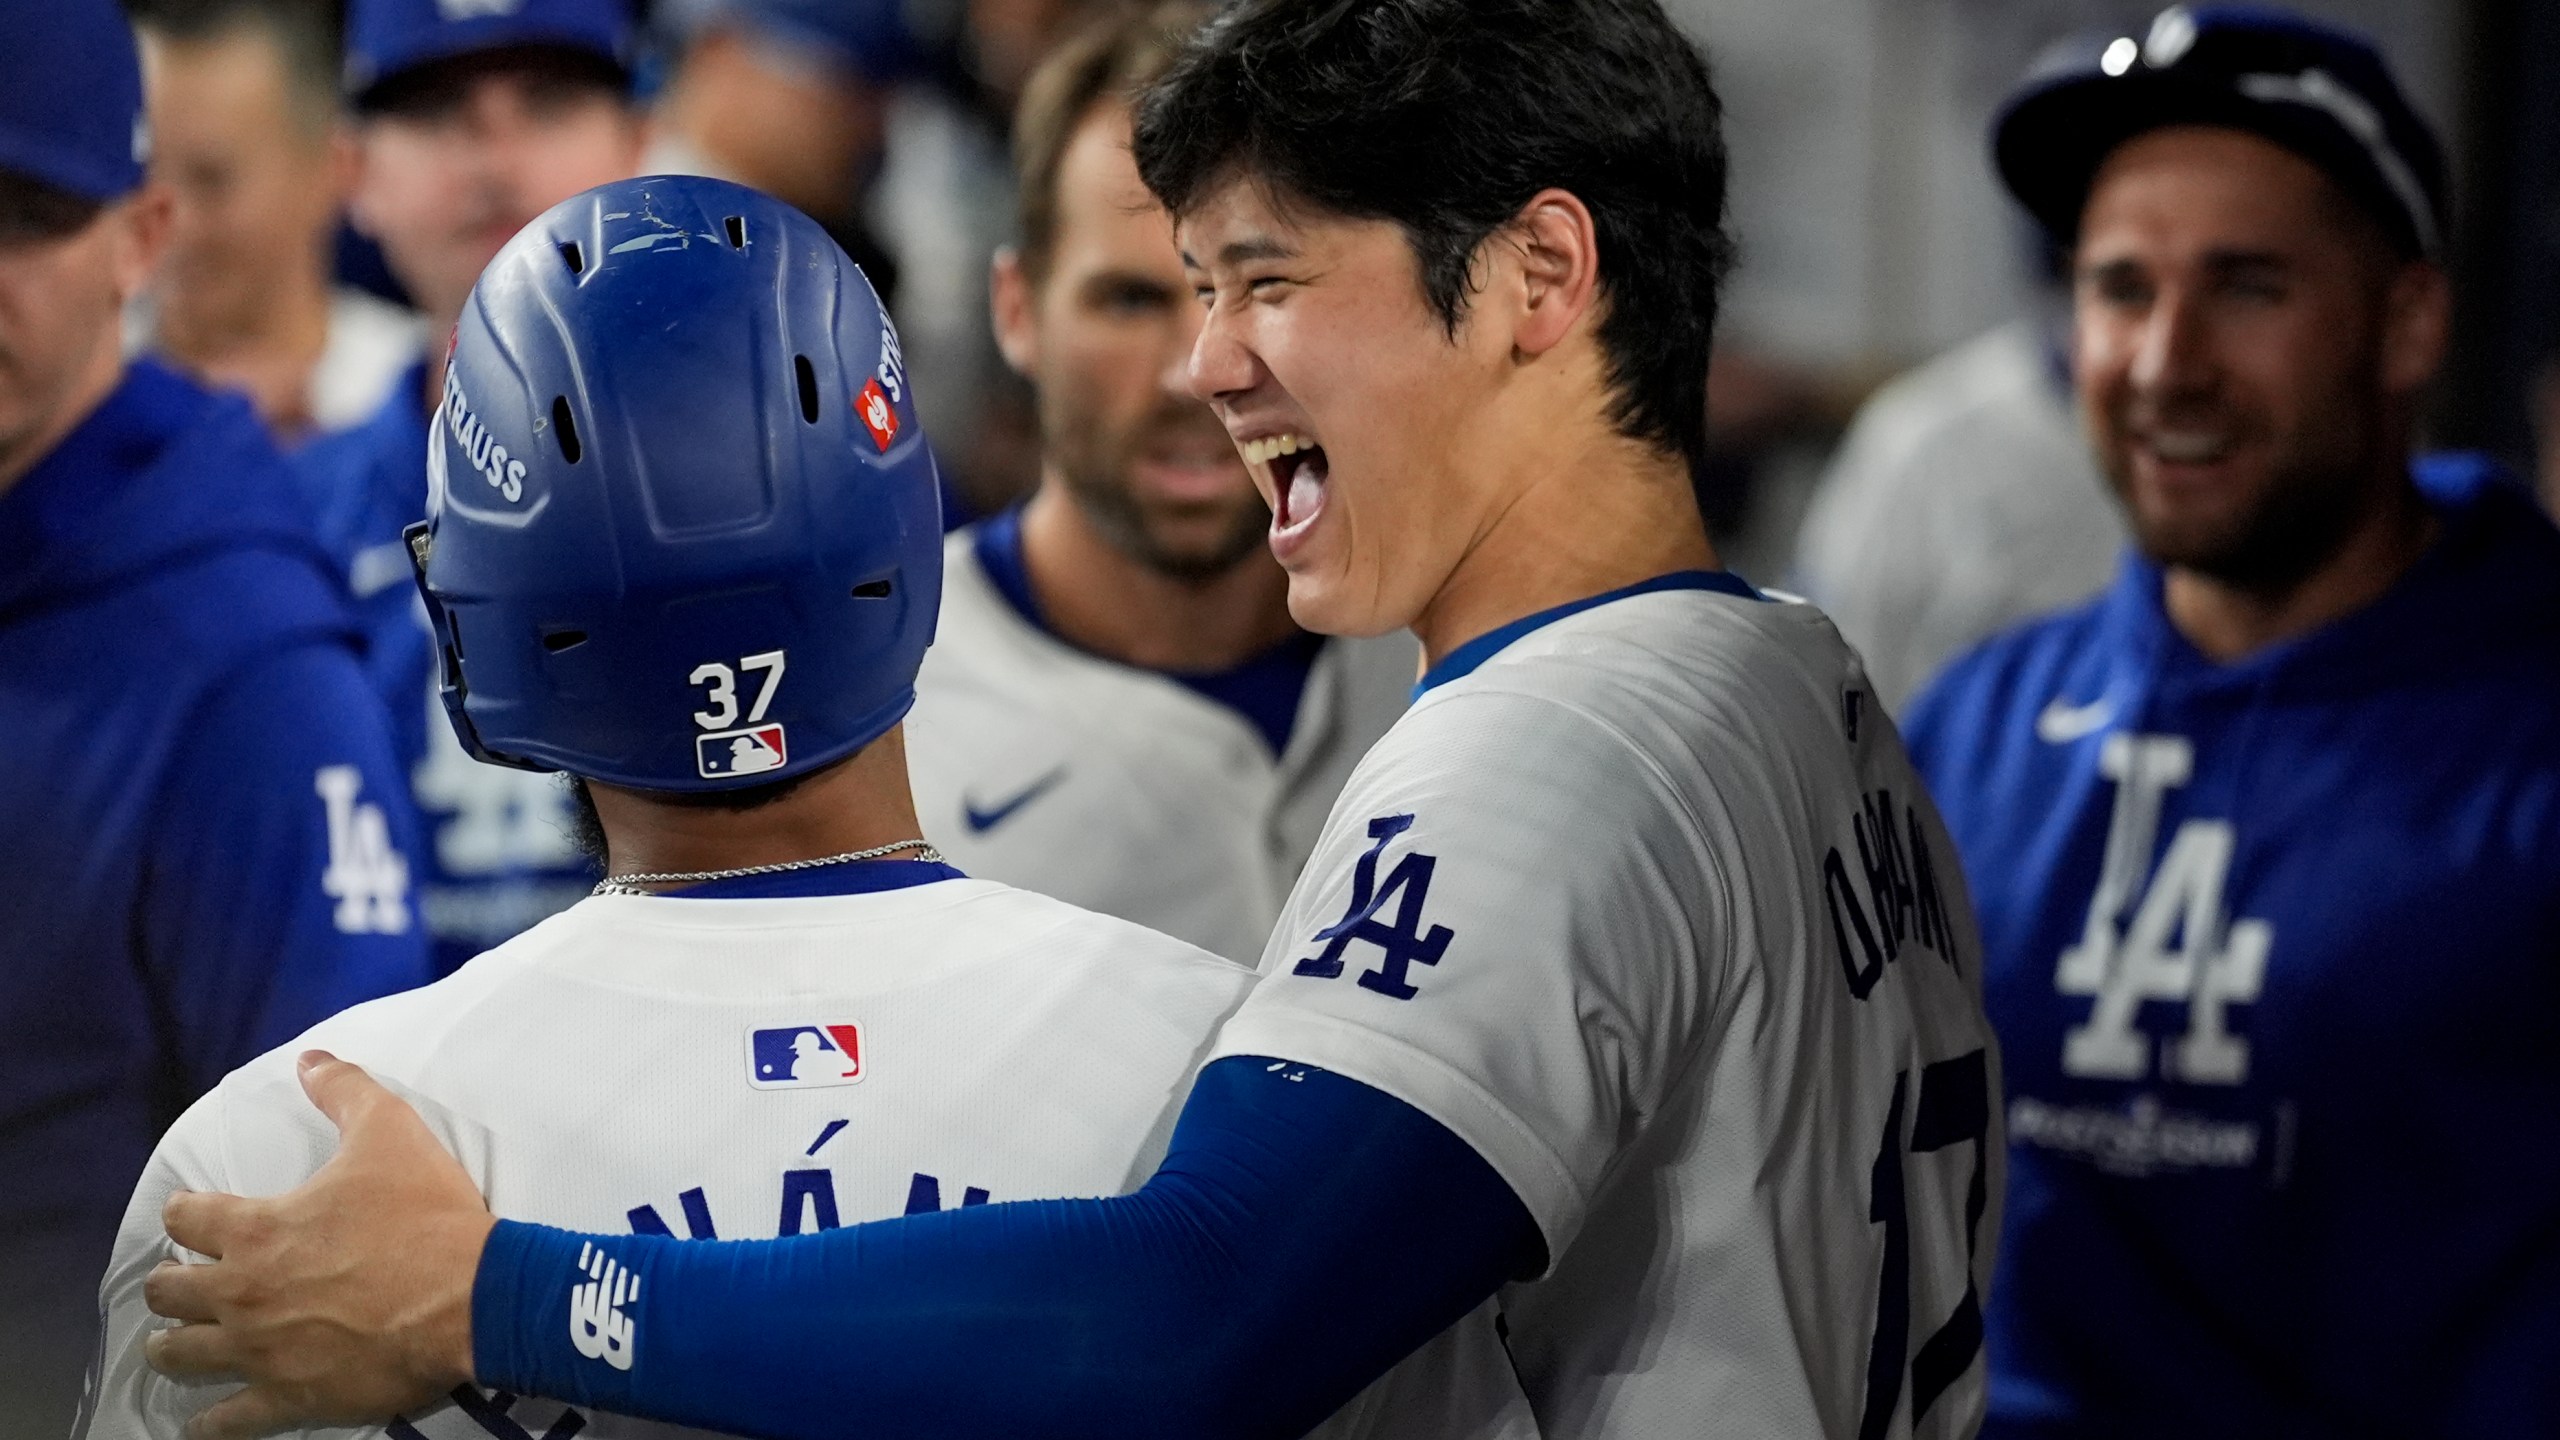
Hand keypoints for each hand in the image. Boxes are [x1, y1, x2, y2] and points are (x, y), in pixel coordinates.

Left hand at [143, 1051, 494, 1438]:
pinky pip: (226, 1421)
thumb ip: (344, 1092)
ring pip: (181, 1355)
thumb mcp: (390, 1132)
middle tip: (185, 1281)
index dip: (186, 1214)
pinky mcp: (288, 1396)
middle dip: (170, 1283)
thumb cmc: (426, 1215)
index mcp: (256, 1229)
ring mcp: (259, 1351)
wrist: (472, 1297)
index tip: (194, 1216)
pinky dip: (211, 1423)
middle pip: (168, 1291)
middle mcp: (241, 1292)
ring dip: (175, 1347)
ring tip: (180, 1345)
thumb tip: (311, 1059)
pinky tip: (205, 1422)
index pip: (184, 1218)